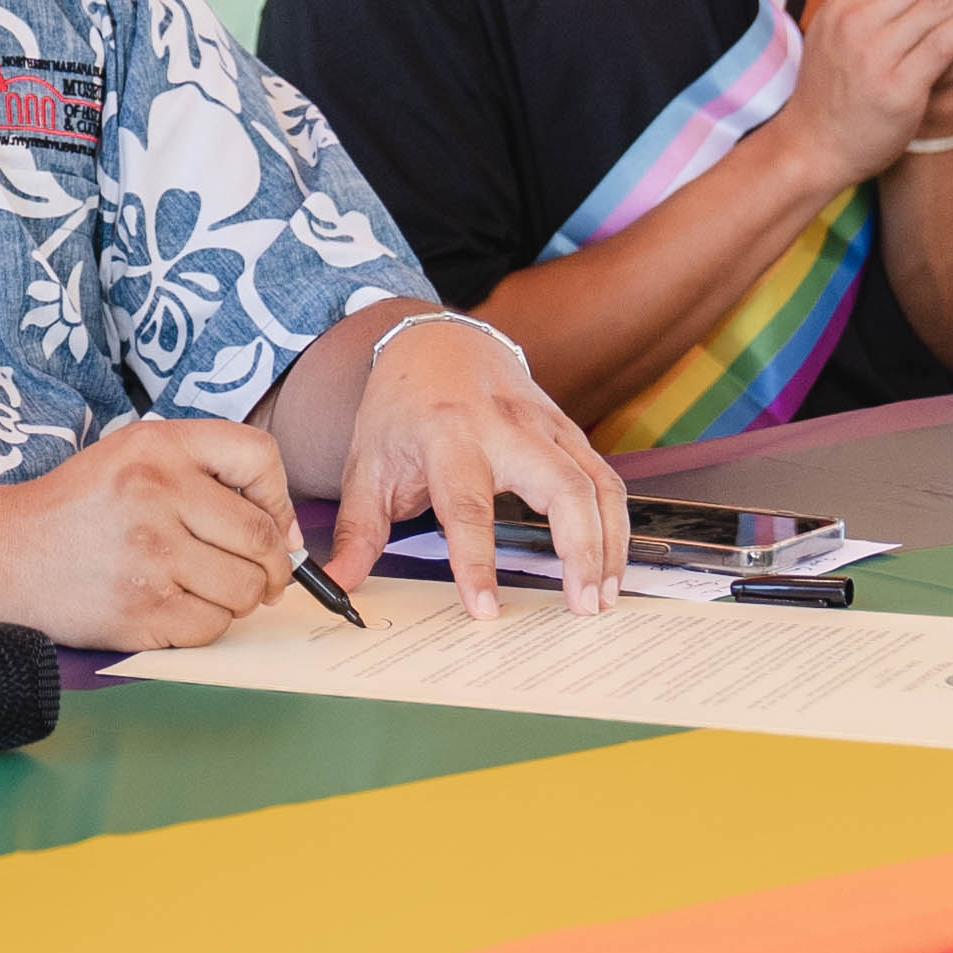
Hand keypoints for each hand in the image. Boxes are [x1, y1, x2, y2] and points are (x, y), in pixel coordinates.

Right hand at [0, 417, 296, 649]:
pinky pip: (211, 628)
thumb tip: (287, 536)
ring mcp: (150, 556)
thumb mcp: (134, 454)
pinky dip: (206, 624)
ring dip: (239, 598)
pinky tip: (177, 606)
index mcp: (158, 446)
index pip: (258, 457)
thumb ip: (207, 472)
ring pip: (243, 590)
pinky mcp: (141, 611)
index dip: (278, 497)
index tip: (271, 523)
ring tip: (207, 587)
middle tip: (258, 575)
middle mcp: (157, 494)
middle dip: (271, 567)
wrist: (4, 554)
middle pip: (261, 538)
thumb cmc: (80, 506)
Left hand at [325, 319, 630, 618]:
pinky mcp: (568, 428)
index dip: (476, 562)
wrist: (433, 342)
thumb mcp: (366, 465)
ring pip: (595, 481)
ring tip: (604, 596)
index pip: (467, 505)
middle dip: (581, 549)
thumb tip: (336, 585)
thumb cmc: (399, 409)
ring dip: (609, 542)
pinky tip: (612, 562)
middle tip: (583, 606)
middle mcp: (504, 425)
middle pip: (560, 486)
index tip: (485, 610)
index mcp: (446, 434)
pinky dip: (617, 522)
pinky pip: (604, 475)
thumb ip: (357, 531)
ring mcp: (544, 423)